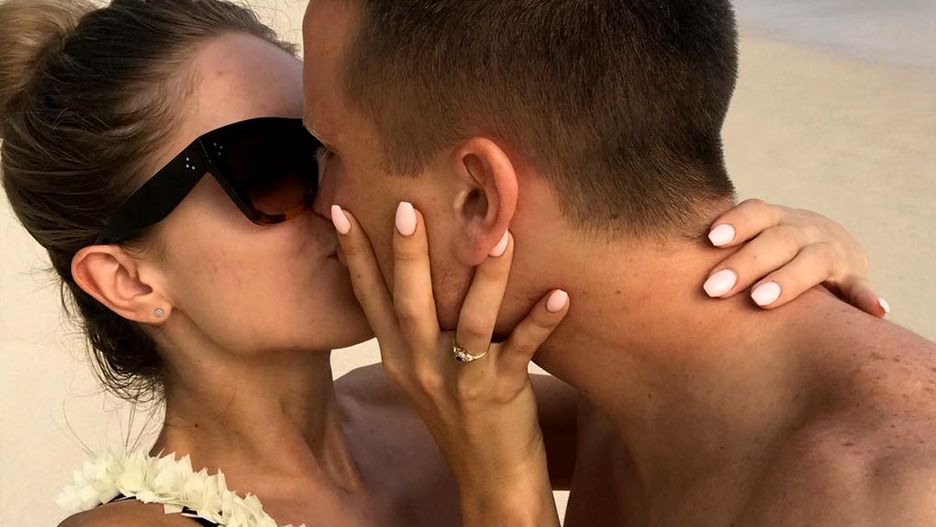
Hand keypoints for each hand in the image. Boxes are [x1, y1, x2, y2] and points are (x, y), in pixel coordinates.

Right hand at [332, 202, 565, 526]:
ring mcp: (459, 381)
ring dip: (487, 278)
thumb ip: (417, 327)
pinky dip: (540, 322)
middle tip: (408, 208)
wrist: (488, 477)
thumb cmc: (458, 412)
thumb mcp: (423, 371)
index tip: (339, 210)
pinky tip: (559, 296)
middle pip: (410, 303)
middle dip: (408, 255)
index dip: (355, 255)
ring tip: (500, 236)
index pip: (369, 298)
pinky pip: (521, 350)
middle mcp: (420, 365)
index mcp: (397, 355)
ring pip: (471, 323)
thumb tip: (419, 266)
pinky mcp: (500, 393)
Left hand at [703, 199, 886, 316]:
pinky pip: (859, 287)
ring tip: (762, 300)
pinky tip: (874, 311)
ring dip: (788, 280)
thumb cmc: (763, 252)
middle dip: (745, 263)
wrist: (827, 249)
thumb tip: (646, 259)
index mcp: (773, 219)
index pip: (754, 212)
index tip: (711, 239)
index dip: (735, 222)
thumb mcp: (746, 241)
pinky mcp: (852, 277)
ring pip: (812, 260)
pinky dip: (865, 297)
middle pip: (776, 240)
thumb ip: (713, 247)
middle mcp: (802, 229)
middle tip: (714, 288)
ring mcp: (830, 251)